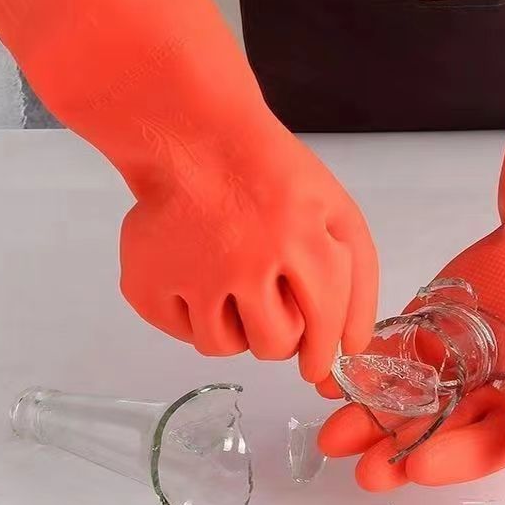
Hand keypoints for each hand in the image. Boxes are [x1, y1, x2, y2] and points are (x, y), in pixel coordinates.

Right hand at [120, 121, 378, 382]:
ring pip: (221, 346)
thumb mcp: (336, 211)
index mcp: (302, 241)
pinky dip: (191, 312)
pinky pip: (178, 331)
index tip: (314, 363)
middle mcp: (247, 262)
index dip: (321, 351)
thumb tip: (351, 347)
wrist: (197, 140)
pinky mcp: (146, 282)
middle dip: (279, 334)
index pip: (323, 324)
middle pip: (272, 346)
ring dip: (234, 325)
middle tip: (268, 302)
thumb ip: (358, 277)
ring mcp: (192, 274)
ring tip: (231, 280)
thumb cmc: (273, 175)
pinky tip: (197, 273)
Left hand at [318, 226, 504, 488]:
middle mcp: (476, 398)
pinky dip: (366, 367)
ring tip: (337, 435)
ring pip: (405, 397)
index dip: (450, 459)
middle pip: (434, 431)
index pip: (478, 447)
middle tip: (365, 468)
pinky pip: (391, 353)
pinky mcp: (423, 332)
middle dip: (398, 450)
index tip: (417, 465)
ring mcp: (447, 365)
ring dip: (372, 417)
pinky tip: (342, 379)